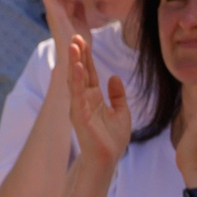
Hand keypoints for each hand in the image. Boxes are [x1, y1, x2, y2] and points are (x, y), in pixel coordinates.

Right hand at [68, 35, 132, 171]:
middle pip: (80, 73)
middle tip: (76, 36)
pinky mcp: (78, 116)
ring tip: (74, 46)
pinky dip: (76, 80)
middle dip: (78, 55)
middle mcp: (83, 100)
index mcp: (93, 98)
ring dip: (74, 63)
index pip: (89, 73)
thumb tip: (114, 77)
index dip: (87, 57)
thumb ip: (117, 95)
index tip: (84, 40)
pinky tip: (77, 67)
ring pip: (75, 80)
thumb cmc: (112, 139)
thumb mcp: (121, 112)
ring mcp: (79, 107)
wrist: (107, 160)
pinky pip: (77, 95)